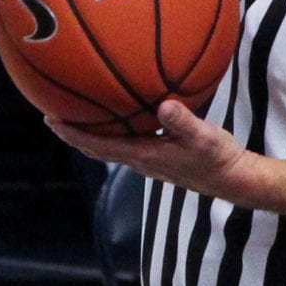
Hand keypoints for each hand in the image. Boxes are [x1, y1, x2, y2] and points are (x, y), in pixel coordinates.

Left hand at [47, 99, 261, 202]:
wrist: (234, 180)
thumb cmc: (219, 159)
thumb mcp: (205, 138)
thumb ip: (184, 122)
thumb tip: (164, 106)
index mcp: (143, 155)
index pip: (97, 145)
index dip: (72, 134)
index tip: (50, 120)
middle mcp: (138, 160)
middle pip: (94, 147)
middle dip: (72, 132)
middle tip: (51, 113)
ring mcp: (146, 160)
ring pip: (108, 147)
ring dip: (89, 132)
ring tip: (75, 113)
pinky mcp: (156, 157)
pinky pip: (125, 143)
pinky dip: (112, 131)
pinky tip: (118, 116)